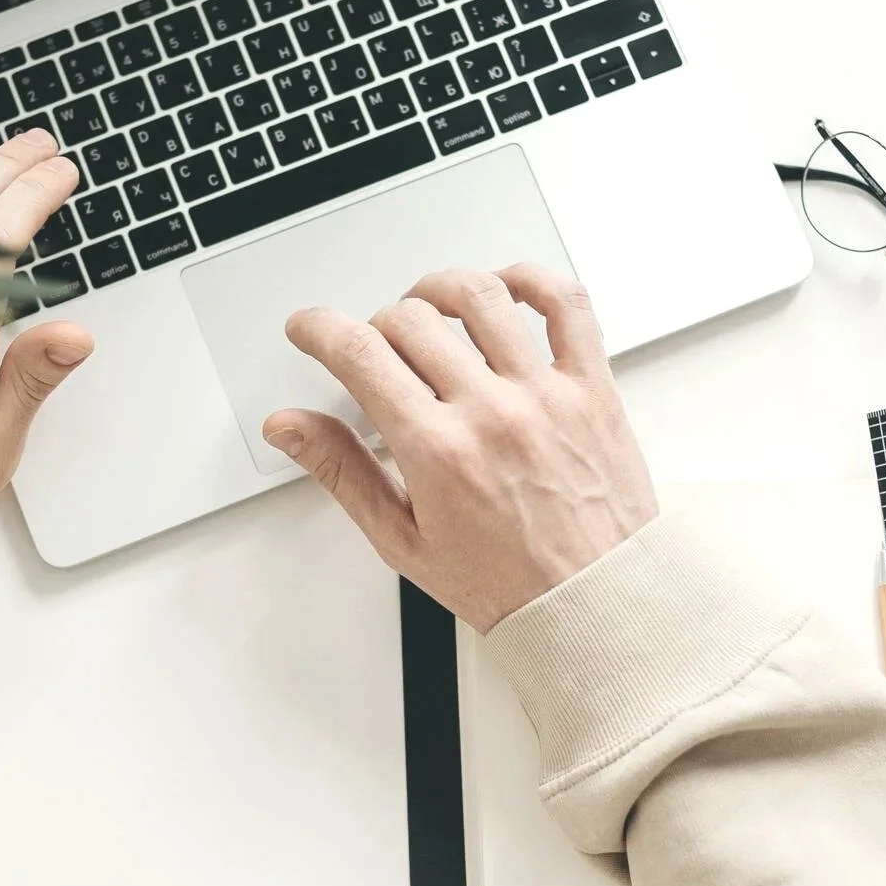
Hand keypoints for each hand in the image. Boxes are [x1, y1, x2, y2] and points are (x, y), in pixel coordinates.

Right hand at [261, 265, 657, 632]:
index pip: (359, 355)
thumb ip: (341, 472)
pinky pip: (568, 306)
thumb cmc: (507, 584)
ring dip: (439, 290)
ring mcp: (546, 394)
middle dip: (376, 326)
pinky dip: (534, 280)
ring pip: (481, 296)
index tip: (310, 329)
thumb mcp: (403, 541)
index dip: (319, 329)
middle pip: (411, 319)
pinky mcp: (592, 388)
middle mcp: (492, 413)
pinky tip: (507, 290)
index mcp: (438, 452)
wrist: (596, 605)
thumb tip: (290, 427)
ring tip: (429, 310)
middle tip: (376, 351)